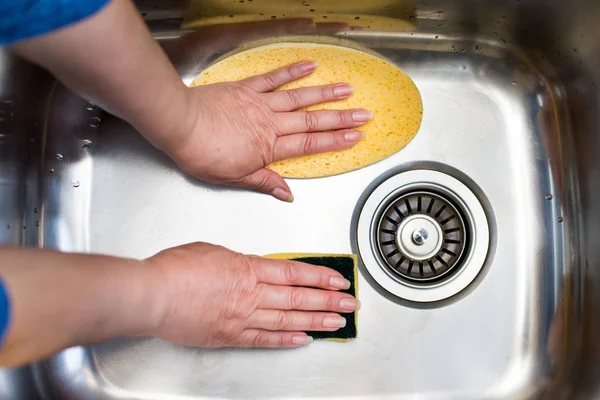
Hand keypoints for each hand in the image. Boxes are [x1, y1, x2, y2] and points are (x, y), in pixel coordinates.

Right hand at [147, 242, 358, 347]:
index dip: (320, 276)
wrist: (152, 294)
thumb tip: (250, 267)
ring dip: (315, 321)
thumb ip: (238, 262)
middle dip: (328, 300)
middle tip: (350, 303)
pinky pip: (264, 340)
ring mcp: (242, 318)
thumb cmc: (175, 269)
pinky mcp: (230, 336)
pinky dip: (286, 340)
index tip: (338, 279)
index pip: (294, 272)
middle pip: (298, 297)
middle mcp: (250, 295)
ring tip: (337, 322)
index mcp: (247, 269)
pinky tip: (303, 339)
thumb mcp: (213, 251)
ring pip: (287, 320)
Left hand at [165, 61, 372, 201]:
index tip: (356, 137)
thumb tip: (286, 193)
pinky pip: (273, 78)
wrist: (179, 124)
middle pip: (313, 120)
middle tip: (364, 114)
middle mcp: (269, 123)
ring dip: (325, 93)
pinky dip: (292, 72)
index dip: (336, 141)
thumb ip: (264, 181)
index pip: (310, 144)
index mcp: (268, 147)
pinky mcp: (246, 89)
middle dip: (342, 118)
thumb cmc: (201, 152)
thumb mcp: (234, 177)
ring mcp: (259, 103)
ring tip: (347, 88)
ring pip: (299, 97)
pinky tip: (309, 66)